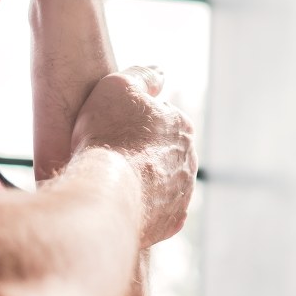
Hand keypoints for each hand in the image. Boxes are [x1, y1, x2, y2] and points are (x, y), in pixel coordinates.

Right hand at [71, 66, 196, 247]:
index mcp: (181, 126)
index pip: (160, 117)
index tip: (114, 127)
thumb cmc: (108, 136)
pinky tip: (126, 204)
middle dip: (143, 151)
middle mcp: (189, 160)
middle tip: (112, 154)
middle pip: (163, 150)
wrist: (106, 193)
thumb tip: (160, 72)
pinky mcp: (170, 223)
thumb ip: (142, 76)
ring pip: (163, 182)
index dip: (134, 120)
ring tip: (115, 182)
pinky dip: (145, 208)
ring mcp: (182, 194)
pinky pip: (159, 212)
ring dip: (145, 180)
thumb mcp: (118, 86)